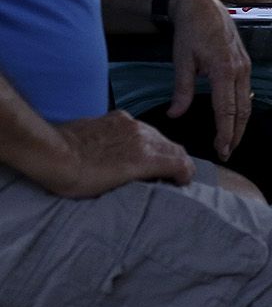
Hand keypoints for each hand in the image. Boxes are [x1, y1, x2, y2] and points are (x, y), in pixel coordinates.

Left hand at [46, 112, 194, 197]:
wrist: (51, 153)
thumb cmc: (76, 177)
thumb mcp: (113, 190)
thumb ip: (139, 179)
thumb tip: (147, 180)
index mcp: (146, 158)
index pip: (182, 162)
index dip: (186, 174)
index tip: (180, 182)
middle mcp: (143, 137)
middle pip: (173, 147)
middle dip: (175, 161)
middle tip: (166, 174)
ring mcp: (130, 124)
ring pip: (157, 136)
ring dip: (158, 149)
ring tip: (145, 161)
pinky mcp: (116, 117)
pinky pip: (138, 127)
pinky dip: (140, 138)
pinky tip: (126, 146)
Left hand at [163, 0, 251, 158]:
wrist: (204, 7)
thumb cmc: (191, 31)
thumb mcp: (181, 60)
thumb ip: (181, 90)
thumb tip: (175, 114)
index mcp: (223, 70)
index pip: (227, 110)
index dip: (225, 133)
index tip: (222, 150)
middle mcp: (240, 70)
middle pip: (243, 111)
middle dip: (236, 134)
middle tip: (227, 153)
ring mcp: (246, 67)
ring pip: (247, 103)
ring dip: (240, 124)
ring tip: (231, 141)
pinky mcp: (245, 64)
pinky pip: (247, 92)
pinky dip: (242, 109)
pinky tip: (234, 118)